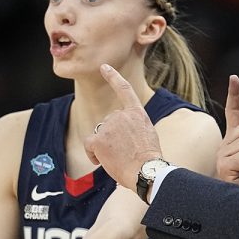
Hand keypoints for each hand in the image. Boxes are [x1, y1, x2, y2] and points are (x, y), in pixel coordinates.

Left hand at [84, 64, 162, 190]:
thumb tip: (119, 132)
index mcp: (137, 113)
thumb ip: (133, 126)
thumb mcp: (147, 134)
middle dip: (112, 136)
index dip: (113, 77)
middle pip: (109, 122)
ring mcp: (109, 126)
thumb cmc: (149, 159)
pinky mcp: (98, 139)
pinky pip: (89, 144)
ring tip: (119, 158)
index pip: (124, 89)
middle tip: (126, 152)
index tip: (104, 67)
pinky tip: (101, 161)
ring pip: (100, 134)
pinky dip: (93, 154)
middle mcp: (121, 115)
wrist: (146, 171)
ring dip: (105, 146)